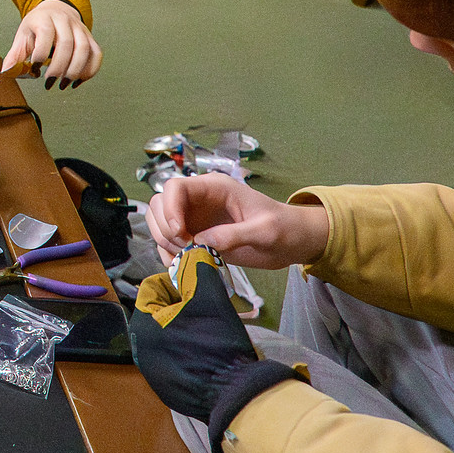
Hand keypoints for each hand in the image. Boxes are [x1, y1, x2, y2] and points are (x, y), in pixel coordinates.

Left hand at [0, 0, 99, 89]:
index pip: (45, 33)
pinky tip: (78, 81)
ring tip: (64, 84)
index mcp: (44, 18)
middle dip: (58, 67)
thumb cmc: (37, 26)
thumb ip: (15, 56)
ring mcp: (80, 28)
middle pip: (67, 44)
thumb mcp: (23, 36)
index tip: (35, 69)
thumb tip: (6, 73)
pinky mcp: (90, 37)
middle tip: (50, 83)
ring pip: (84, 49)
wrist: (55, 10)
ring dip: (75, 70)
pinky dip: (90, 70)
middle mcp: (64, 21)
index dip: (40, 54)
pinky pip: (96, 53)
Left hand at [128, 246, 300, 452]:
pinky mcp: (164, 387)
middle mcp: (139, 347)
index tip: (198, 290)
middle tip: (206, 311)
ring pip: (166, 334)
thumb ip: (196, 268)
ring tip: (210, 332)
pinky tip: (208, 355)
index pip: (152, 287)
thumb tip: (192, 251)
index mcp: (142, 323)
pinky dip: (187, 352)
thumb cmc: (217, 342)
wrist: (233, 393)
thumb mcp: (209, 296)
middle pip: (158, 311)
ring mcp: (151, 370)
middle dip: (181, 306)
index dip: (177, 282)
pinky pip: (173, 358)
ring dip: (185, 328)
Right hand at [144, 173, 327, 269]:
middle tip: (186, 248)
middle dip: (165, 228)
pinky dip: (168, 254)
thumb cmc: (284, 228)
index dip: (169, 208)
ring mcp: (195, 218)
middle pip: (160, 204)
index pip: (175, 187)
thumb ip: (235, 235)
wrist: (293, 242)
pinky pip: (169, 242)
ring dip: (165, 242)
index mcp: (215, 188)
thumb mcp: (265, 231)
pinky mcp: (196, 236)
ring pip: (160, 223)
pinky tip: (182, 265)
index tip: (179, 233)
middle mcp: (200, 200)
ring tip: (186, 257)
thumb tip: (201, 242)